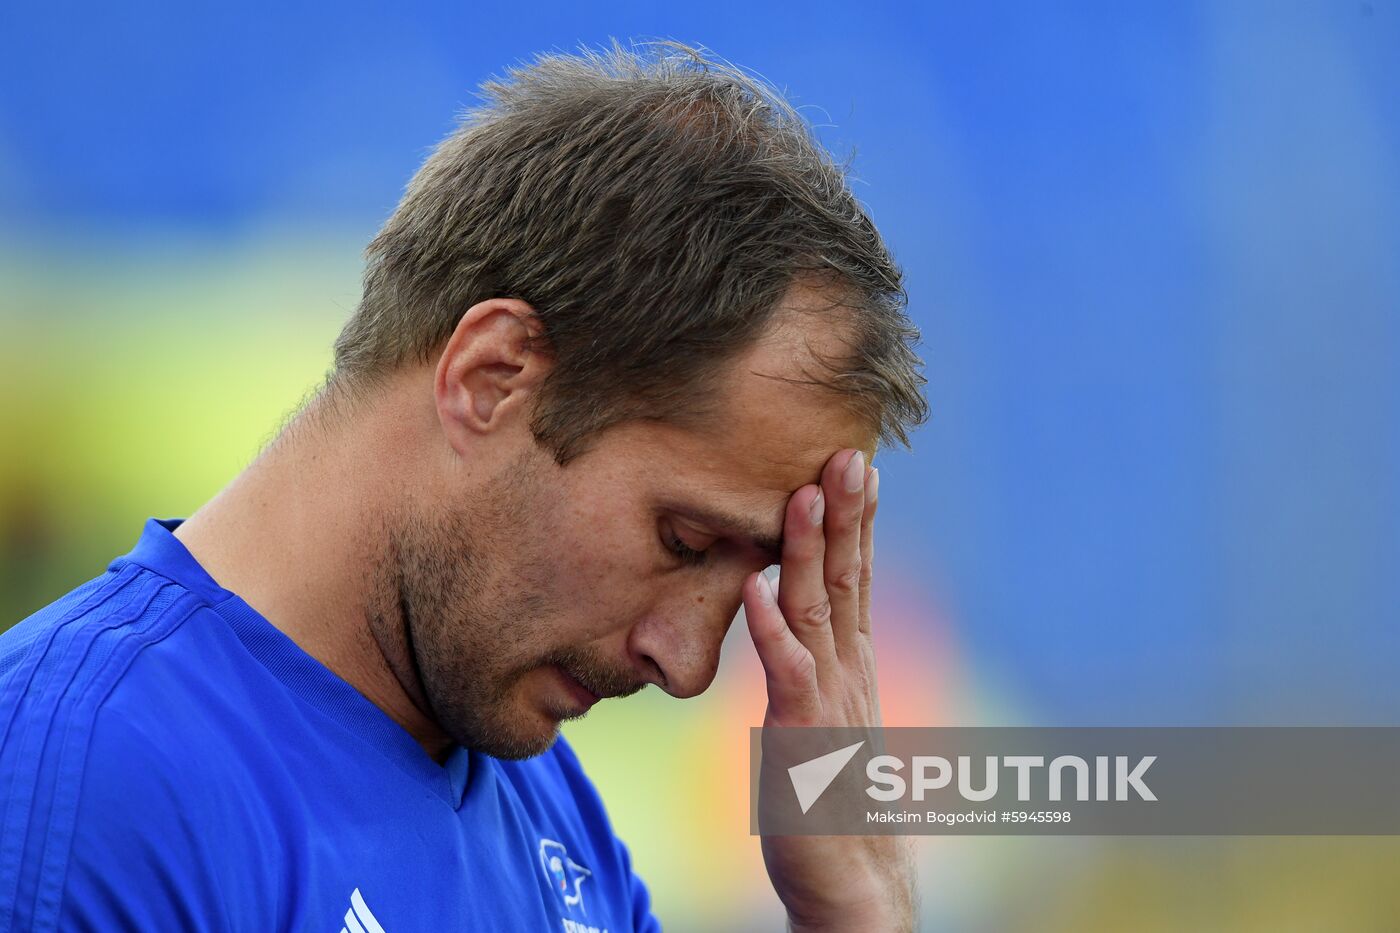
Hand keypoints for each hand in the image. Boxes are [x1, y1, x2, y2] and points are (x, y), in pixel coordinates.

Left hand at [742, 448, 915, 931]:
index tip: (854, 466)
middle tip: (848, 452)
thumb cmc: (833, 797)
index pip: (853, 579)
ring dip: (810, 551)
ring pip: (819, 611)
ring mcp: (830, 700)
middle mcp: (848, 671)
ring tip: (804, 494)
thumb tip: (793, 621)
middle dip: (846, 514)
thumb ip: (814, 665)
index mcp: (851, 662)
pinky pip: (788, 674)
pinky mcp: (805, 738)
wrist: (852, 879)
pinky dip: (773, 630)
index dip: (853, 522)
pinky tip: (758, 588)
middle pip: (846, 578)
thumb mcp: (823, 716)